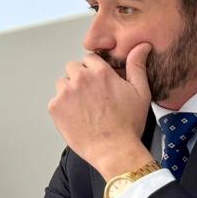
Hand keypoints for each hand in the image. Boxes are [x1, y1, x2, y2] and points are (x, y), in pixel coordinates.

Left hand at [49, 43, 153, 179]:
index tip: (97, 82)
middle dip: (80, 78)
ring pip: (62, 83)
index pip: (89, 59)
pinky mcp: (55, 107)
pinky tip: (76, 117)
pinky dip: (63, 108)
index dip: (94, 70)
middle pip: (73, 68)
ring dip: (70, 91)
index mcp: (101, 73)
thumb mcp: (140, 92)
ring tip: (84, 108)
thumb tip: (141, 47)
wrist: (113, 150)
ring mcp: (65, 93)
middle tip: (91, 97)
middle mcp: (81, 79)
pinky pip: (55, 101)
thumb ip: (137, 66)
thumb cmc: (128, 125)